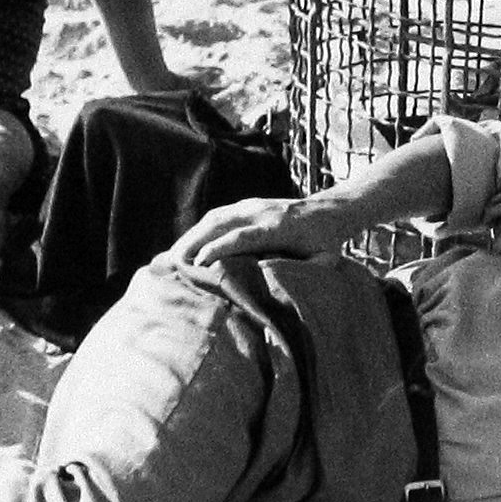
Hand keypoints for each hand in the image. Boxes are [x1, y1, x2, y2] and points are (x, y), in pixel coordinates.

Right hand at [170, 196, 344, 265]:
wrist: (330, 210)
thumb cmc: (326, 243)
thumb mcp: (324, 260)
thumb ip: (308, 274)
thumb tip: (291, 296)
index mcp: (278, 227)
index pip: (242, 236)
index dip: (219, 248)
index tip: (199, 263)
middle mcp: (261, 212)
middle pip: (220, 223)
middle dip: (194, 242)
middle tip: (172, 264)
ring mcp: (251, 205)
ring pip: (214, 218)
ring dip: (191, 236)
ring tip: (170, 258)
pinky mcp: (245, 205)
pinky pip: (217, 216)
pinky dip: (198, 231)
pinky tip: (184, 247)